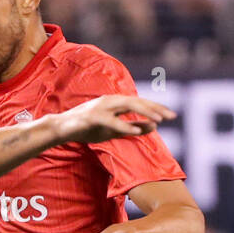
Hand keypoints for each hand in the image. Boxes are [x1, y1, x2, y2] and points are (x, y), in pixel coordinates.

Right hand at [50, 94, 175, 146]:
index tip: (172, 115)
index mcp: (116, 102)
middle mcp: (110, 100)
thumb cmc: (87, 128)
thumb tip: (155, 126)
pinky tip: (137, 132)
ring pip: (127, 106)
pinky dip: (124, 126)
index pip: (140, 103)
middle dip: (156, 108)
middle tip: (172, 116)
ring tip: (159, 120)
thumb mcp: (113, 129)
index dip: (156, 108)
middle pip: (137, 102)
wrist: (61, 129)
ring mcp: (101, 107)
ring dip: (144, 112)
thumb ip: (133, 126)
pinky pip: (112, 121)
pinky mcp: (92, 117)